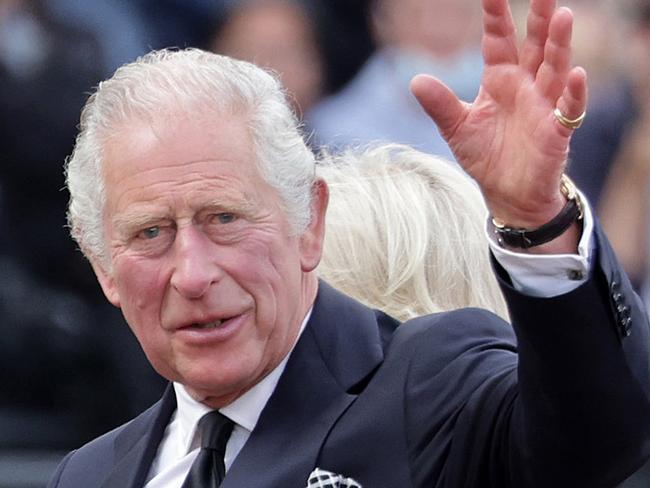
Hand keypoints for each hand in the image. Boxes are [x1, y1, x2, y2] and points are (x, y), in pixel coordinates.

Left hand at [411, 0, 586, 242]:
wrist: (507, 194)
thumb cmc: (485, 157)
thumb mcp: (457, 129)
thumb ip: (440, 105)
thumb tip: (415, 79)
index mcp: (499, 81)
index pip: (498, 40)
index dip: (496, 16)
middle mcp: (525, 86)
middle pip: (534, 45)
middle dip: (537, 17)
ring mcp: (543, 106)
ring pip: (554, 69)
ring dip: (559, 45)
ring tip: (562, 15)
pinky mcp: (557, 131)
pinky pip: (568, 109)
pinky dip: (574, 93)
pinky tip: (577, 74)